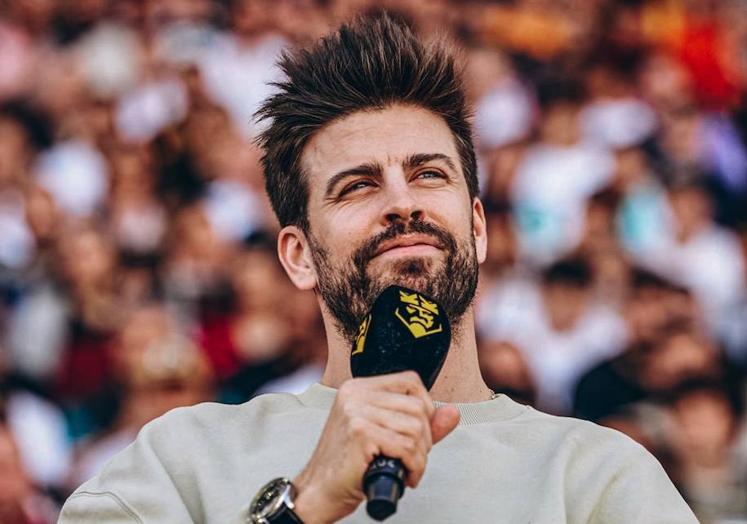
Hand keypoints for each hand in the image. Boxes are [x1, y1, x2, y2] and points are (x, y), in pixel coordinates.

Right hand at [292, 371, 459, 523]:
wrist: (319, 490)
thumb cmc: (348, 465)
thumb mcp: (385, 436)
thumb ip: (418, 423)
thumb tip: (452, 412)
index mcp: (359, 388)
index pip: (410, 381)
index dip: (424, 406)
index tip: (419, 432)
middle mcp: (356, 394)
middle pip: (417, 407)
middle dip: (425, 439)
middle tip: (412, 457)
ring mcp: (356, 410)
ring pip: (415, 428)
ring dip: (420, 456)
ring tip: (407, 467)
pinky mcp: (360, 432)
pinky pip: (407, 446)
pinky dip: (414, 465)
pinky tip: (404, 474)